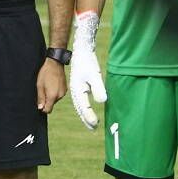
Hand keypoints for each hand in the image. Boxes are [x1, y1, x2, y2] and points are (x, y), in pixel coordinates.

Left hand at [36, 59, 66, 112]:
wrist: (55, 63)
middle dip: (47, 100)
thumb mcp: (39, 85)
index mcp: (53, 96)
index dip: (43, 108)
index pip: (48, 110)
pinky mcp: (65, 89)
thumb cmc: (45, 73)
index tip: (40, 103)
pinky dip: (55, 92)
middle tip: (43, 90)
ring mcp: (63, 92)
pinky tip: (52, 84)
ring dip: (51, 95)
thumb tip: (40, 108)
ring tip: (48, 85)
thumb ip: (40, 98)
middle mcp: (60, 96)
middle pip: (52, 104)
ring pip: (55, 99)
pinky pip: (59, 94)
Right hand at [70, 11, 107, 128]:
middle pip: (79, 108)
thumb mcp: (95, 75)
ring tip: (90, 122)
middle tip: (93, 128)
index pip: (84, 107)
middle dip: (86, 118)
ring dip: (84, 114)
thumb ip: (99, 88)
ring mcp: (75, 87)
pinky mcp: (78, 84)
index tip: (96, 125)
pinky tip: (86, 108)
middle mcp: (75, 91)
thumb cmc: (88, 62)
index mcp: (78, 90)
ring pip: (78, 105)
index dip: (90, 117)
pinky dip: (82, 107)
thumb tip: (102, 101)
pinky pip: (79, 99)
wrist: (81, 50)